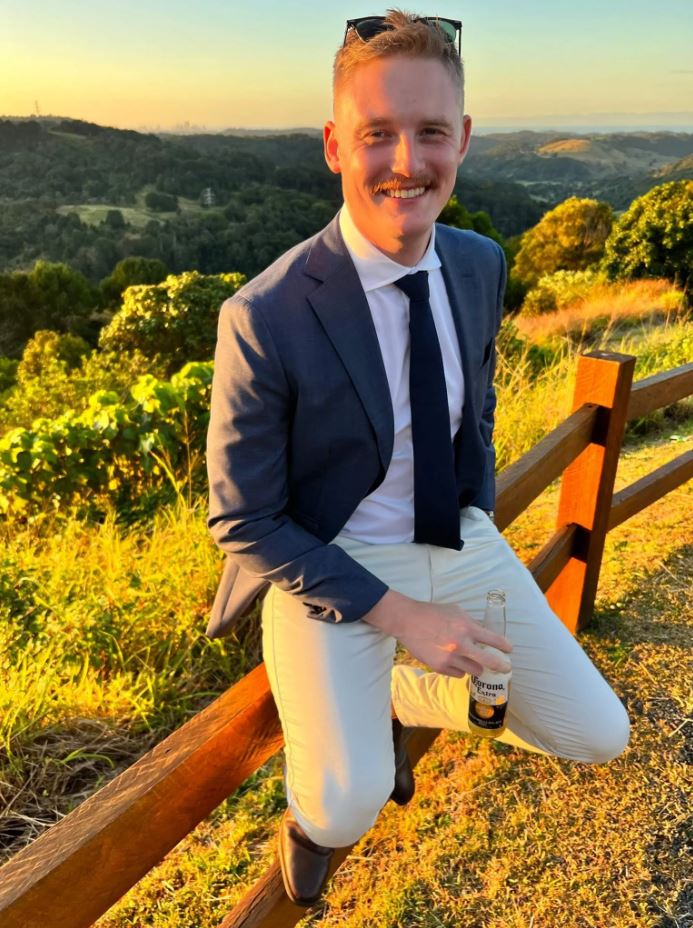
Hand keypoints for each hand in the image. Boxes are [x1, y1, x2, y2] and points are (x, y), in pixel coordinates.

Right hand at [363, 589, 511, 677]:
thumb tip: (484, 635)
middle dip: (501, 666)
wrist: (407, 621)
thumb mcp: (456, 611)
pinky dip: (460, 669)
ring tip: (472, 662)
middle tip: (505, 668)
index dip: (505, 647)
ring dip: (476, 667)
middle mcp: (461, 644)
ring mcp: (450, 657)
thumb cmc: (432, 613)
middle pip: (489, 662)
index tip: (509, 650)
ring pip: (474, 671)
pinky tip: (455, 662)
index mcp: (467, 627)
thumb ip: (471, 623)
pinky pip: (458, 674)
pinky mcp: (440, 667)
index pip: (493, 640)